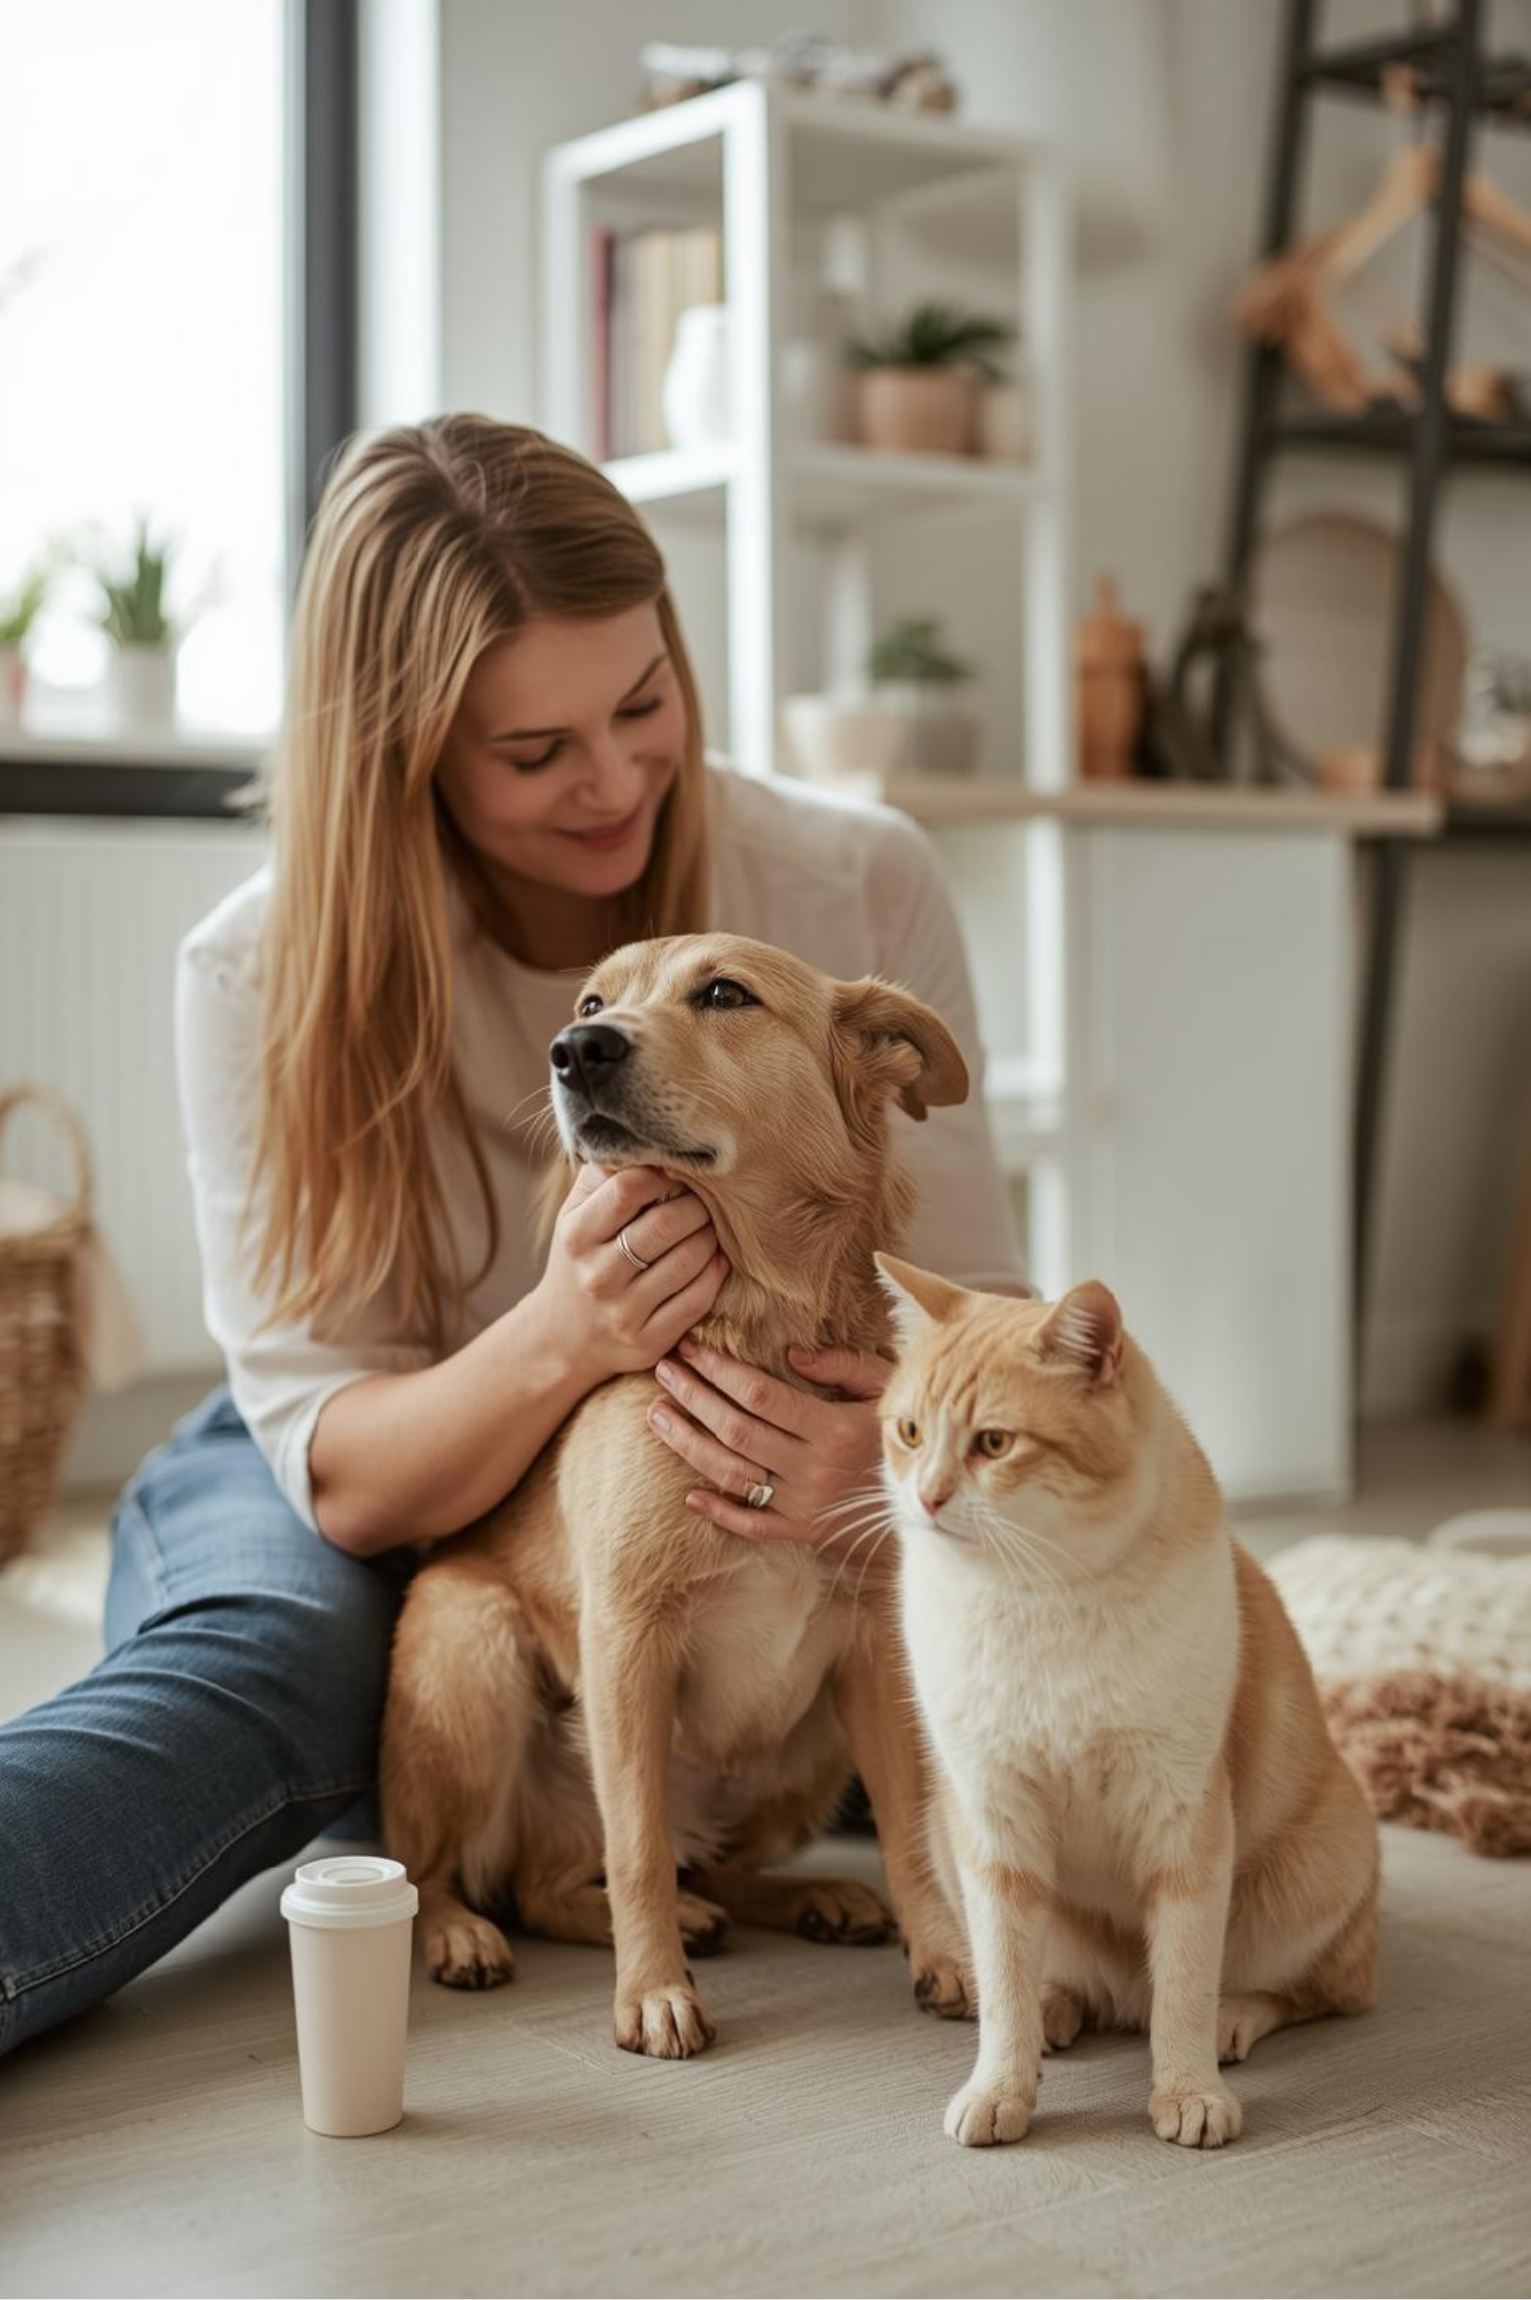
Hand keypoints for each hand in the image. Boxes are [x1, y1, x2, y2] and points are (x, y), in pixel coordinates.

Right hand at [536, 1165, 728, 1390]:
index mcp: (577, 1235)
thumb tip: (646, 1139)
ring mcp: (623, 1312)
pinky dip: (715, 1273)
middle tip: (707, 1199)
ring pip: (689, 1260)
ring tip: (710, 1228)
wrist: (562, 1339)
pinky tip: (714, 1261)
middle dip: (697, 1205)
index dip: (664, 1172)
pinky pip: (698, 1299)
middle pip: (666, 1224)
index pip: (628, 1188)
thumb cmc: (579, 1260)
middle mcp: (597, 1275)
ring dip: (711, 1237)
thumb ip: (603, 1177)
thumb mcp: (574, 1216)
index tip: (678, 1171)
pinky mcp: (648, 1340)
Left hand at [645, 1336, 892, 1555]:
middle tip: (663, 1371)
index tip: (691, 1350)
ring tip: (657, 1415)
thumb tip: (791, 1354)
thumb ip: (844, 1366)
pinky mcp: (801, 1532)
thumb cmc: (904, 1433)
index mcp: (833, 1429)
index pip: (760, 1396)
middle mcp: (813, 1469)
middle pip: (736, 1430)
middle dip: (693, 1397)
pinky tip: (689, 1494)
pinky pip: (753, 1524)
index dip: (720, 1371)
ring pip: (732, 1473)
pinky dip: (718, 1512)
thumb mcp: (889, 1388)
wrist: (930, 1500)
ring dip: (689, 1443)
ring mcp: (804, 1504)